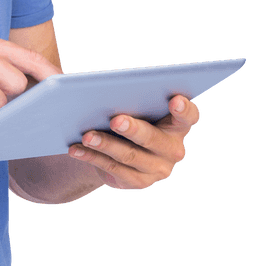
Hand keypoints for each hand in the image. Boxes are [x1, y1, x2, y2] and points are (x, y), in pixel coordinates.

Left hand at [67, 95, 199, 189]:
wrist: (119, 148)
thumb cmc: (130, 115)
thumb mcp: (134, 105)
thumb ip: (129, 94)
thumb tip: (95, 84)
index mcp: (177, 124)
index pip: (189, 116)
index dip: (184, 109)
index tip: (174, 100)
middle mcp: (173, 149)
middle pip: (154, 139)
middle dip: (134, 129)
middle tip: (115, 120)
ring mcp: (157, 168)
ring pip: (130, 156)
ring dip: (106, 144)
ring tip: (87, 135)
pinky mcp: (138, 181)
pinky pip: (114, 169)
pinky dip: (92, 158)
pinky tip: (76, 149)